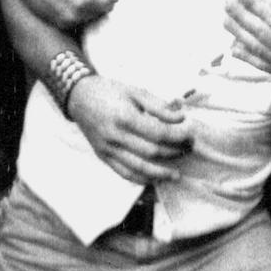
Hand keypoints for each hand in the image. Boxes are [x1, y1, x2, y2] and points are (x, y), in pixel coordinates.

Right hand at [10, 0, 116, 27]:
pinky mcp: (59, 24)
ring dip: (89, 9)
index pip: (109, 2)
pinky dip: (78, 13)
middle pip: (100, 11)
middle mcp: (75, 14)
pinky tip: (71, 2)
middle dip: (99, 2)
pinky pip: (76, 21)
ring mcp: (66, 21)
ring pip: (89, 17)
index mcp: (84, 0)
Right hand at [67, 76, 193, 182]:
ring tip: (176, 174)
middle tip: (189, 149)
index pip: (158, 133)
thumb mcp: (135, 91)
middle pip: (151, 151)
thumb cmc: (111, 91)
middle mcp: (115, 136)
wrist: (80, 97)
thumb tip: (180, 117)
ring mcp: (108, 149)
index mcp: (125, 116)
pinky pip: (124, 173)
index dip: (177, 136)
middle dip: (174, 152)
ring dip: (160, 173)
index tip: (190, 134)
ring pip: (138, 167)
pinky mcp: (103, 156)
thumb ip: (158, 106)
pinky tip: (154, 179)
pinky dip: (140, 178)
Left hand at [224, 0, 270, 75]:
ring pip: (255, 46)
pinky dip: (245, 56)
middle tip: (226, 2)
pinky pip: (259, 64)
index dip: (253, 3)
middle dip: (240, 15)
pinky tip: (233, 47)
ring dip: (237, 32)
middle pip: (258, 30)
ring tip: (225, 19)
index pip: (270, 15)